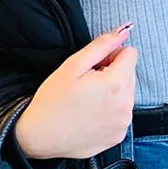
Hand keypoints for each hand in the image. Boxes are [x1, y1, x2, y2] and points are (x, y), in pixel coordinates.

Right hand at [14, 24, 137, 159]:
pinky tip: (91, 114)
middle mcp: (126, 104)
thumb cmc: (51, 101)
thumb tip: (124, 31)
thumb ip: (102, 45)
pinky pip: (123, 113)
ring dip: (114, 91)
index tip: (95, 65)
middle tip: (88, 83)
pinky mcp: (119, 135)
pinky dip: (111, 110)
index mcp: (116, 83)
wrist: (37, 137)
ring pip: (128, 93)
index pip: (131, 54)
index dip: (111, 55)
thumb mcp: (73, 66)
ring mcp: (124, 122)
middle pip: (131, 73)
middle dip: (113, 73)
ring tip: (88, 99)